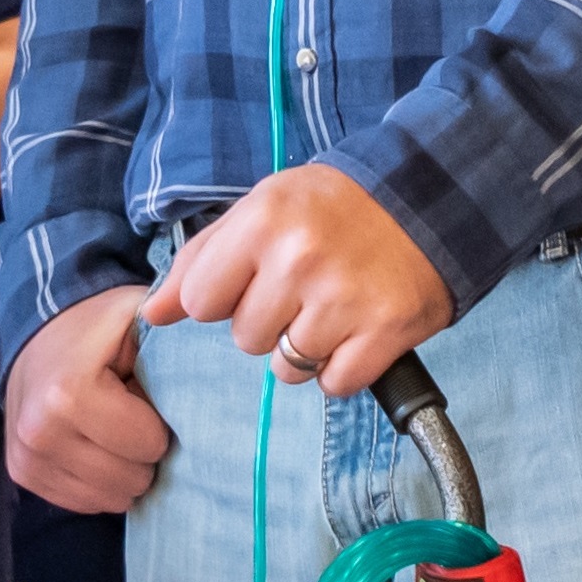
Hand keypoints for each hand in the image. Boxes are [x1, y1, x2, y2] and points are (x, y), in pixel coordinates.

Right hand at [4, 287, 168, 512]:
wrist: (42, 330)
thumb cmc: (104, 328)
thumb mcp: (145, 320)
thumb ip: (181, 348)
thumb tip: (230, 383)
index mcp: (68, 393)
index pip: (149, 445)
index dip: (158, 422)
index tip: (143, 394)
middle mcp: (38, 432)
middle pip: (131, 480)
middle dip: (142, 451)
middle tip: (130, 414)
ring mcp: (25, 458)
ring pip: (109, 500)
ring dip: (122, 469)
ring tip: (111, 428)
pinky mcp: (21, 474)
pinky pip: (85, 503)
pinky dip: (98, 479)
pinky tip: (92, 444)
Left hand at [149, 164, 451, 397]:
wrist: (428, 198)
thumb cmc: (331, 208)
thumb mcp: (260, 210)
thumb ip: (201, 260)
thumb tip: (153, 314)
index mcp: (262, 222)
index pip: (200, 302)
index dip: (222, 299)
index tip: (252, 282)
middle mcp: (299, 260)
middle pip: (245, 339)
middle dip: (267, 323)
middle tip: (302, 290)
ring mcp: (344, 299)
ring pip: (287, 368)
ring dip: (305, 348)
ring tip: (331, 308)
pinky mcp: (385, 331)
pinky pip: (335, 383)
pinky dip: (342, 367)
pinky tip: (355, 330)